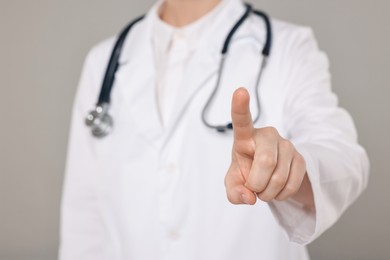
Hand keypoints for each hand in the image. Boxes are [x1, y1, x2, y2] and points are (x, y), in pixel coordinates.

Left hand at [225, 88, 310, 204]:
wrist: (268, 176)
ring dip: (268, 193)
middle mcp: (267, 135)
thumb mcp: (234, 183)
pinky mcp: (301, 158)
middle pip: (266, 161)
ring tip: (263, 189)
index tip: (240, 91)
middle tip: (253, 188)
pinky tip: (276, 190)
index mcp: (245, 136)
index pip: (242, 120)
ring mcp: (286, 144)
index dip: (240, 106)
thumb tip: (249, 197)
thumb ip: (234, 192)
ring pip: (279, 177)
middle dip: (257, 184)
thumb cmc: (246, 172)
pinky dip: (281, 195)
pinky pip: (292, 184)